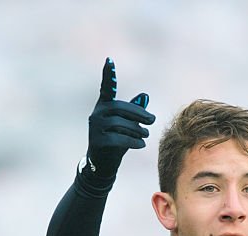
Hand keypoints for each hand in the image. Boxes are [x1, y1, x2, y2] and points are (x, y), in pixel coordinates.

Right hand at [86, 57, 155, 177]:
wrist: (102, 164)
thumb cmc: (116, 140)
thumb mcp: (127, 125)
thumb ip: (134, 111)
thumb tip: (145, 96)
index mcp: (104, 106)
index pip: (106, 88)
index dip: (108, 75)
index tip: (109, 60)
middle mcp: (97, 114)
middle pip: (120, 108)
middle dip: (139, 114)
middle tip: (153, 120)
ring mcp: (95, 128)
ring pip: (121, 124)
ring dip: (137, 130)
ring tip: (145, 135)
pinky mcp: (97, 141)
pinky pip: (118, 139)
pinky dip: (133, 141)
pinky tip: (141, 144)